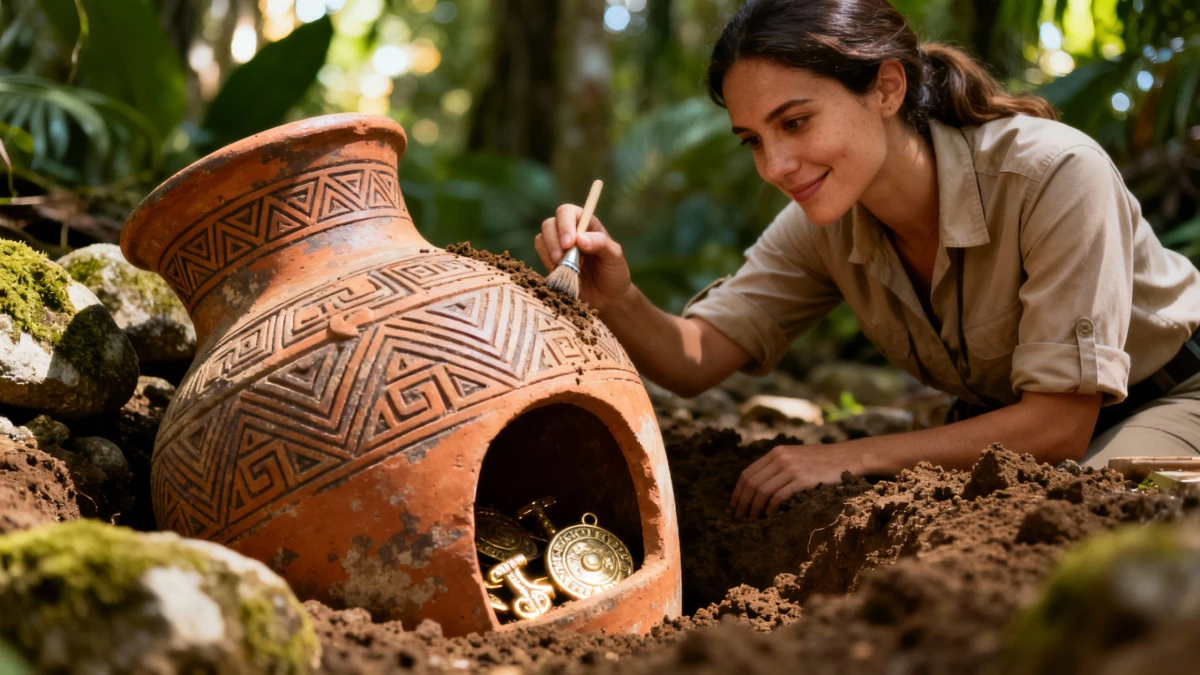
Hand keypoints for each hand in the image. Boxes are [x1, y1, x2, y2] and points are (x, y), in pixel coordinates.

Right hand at [534, 204, 631, 310]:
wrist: (608, 297)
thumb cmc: (614, 272)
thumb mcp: (615, 256)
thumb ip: (600, 243)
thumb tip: (579, 238)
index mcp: (586, 223)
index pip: (567, 212)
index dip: (564, 225)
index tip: (569, 244)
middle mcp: (570, 230)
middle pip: (549, 224)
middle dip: (553, 241)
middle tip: (561, 259)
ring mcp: (559, 245)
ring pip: (542, 238)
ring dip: (549, 253)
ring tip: (564, 267)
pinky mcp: (551, 260)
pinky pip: (541, 254)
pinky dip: (546, 262)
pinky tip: (560, 271)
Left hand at [730, 444, 863, 518]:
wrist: (847, 457)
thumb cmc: (821, 461)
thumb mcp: (795, 457)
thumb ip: (778, 467)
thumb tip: (758, 487)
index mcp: (776, 452)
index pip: (747, 473)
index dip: (738, 492)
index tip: (733, 505)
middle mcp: (780, 458)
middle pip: (751, 483)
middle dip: (742, 503)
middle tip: (738, 517)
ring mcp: (791, 468)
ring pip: (762, 491)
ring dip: (753, 508)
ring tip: (751, 519)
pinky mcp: (802, 479)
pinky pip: (779, 496)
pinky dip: (770, 508)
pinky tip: (769, 516)